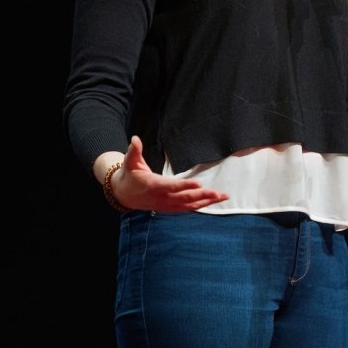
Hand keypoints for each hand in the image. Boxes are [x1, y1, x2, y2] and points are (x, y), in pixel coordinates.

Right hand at [112, 135, 229, 212]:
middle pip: (185, 198)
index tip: (198, 184)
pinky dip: (201, 205)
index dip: (184, 186)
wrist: (124, 195)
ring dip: (206, 201)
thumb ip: (134, 151)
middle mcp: (162, 198)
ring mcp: (167, 205)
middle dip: (202, 196)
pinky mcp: (170, 208)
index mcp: (153, 185)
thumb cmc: (130, 175)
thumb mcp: (130, 161)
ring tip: (222, 196)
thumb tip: (135, 138)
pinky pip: (187, 208)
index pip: (171, 186)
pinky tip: (213, 201)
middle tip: (218, 192)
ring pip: (189, 205)